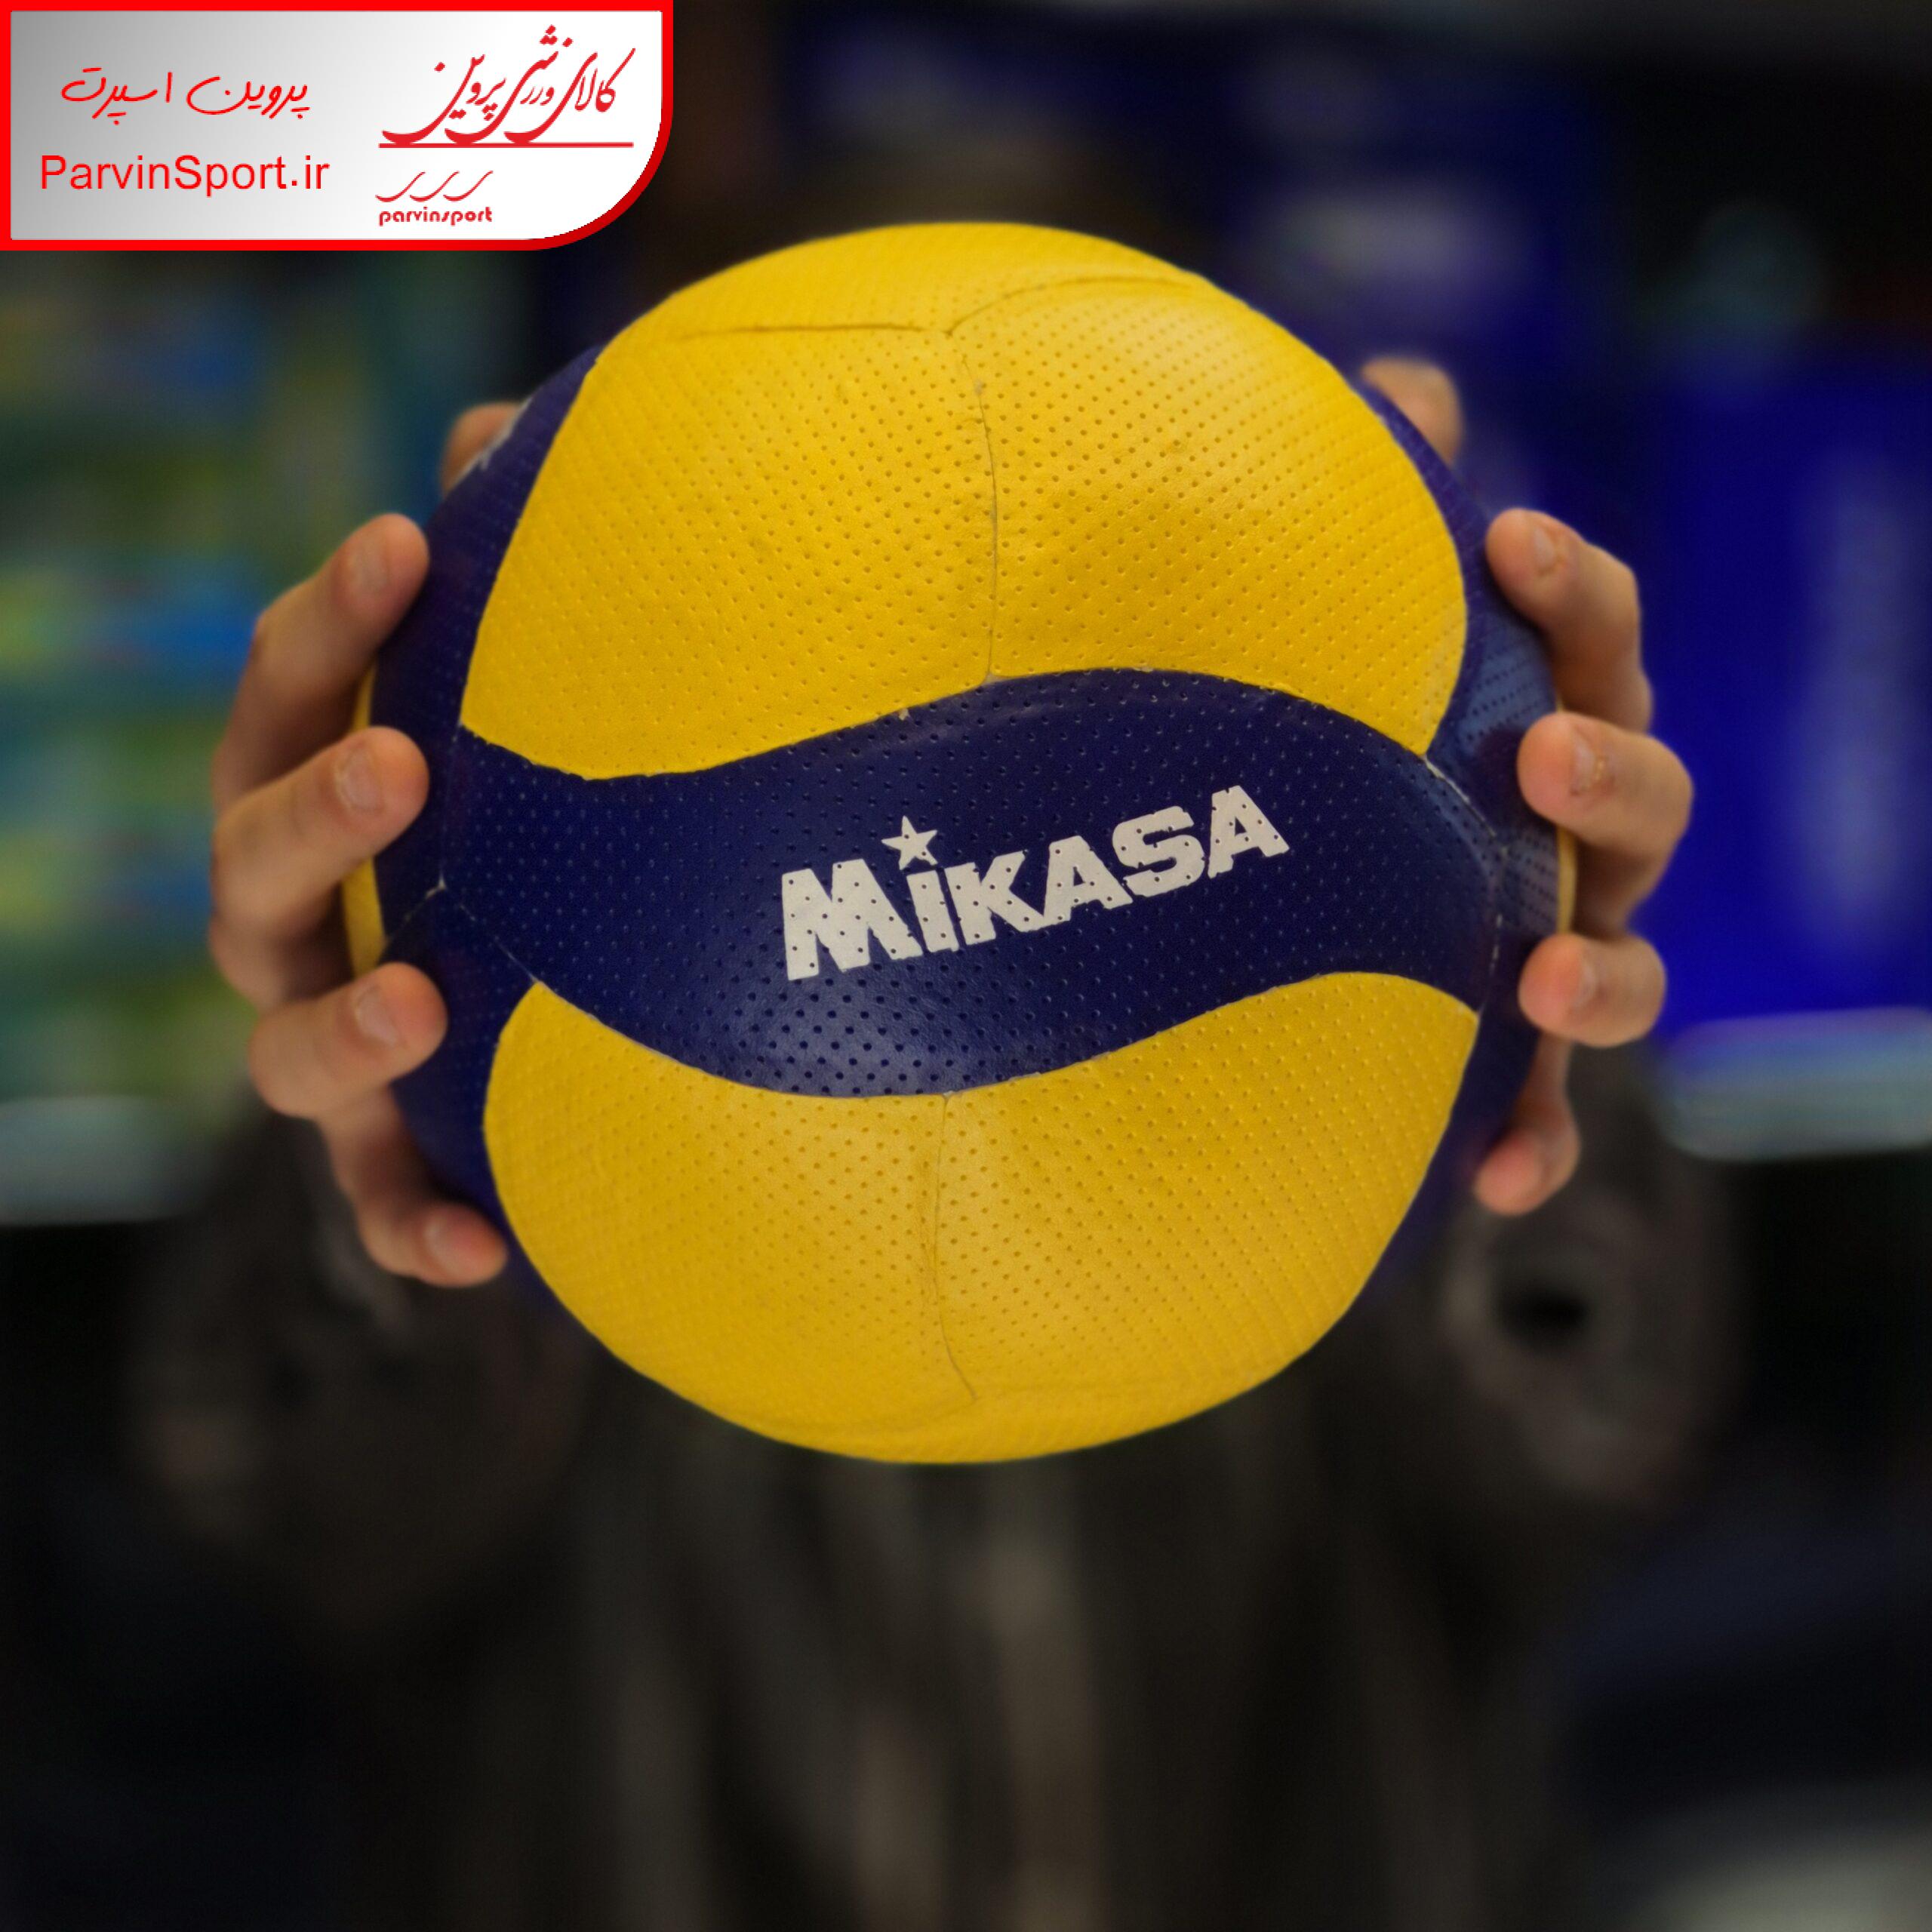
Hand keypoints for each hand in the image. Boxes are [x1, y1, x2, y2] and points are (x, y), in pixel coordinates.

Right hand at [208, 405, 517, 1284]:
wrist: (539, 995)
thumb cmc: (532, 805)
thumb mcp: (542, 692)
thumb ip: (527, 571)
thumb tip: (516, 433)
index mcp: (320, 788)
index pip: (288, 691)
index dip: (331, 620)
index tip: (406, 542)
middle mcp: (300, 917)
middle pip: (254, 865)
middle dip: (313, 813)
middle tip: (402, 764)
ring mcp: (332, 1034)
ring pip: (287, 1044)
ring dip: (342, 1029)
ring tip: (424, 1003)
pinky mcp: (387, 1143)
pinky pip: (375, 1200)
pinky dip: (406, 1225)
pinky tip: (482, 1254)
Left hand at [1363, 359, 1690, 1216]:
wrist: (1252, 914)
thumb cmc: (1315, 748)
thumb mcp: (1330, 637)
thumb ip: (1370, 514)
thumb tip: (1405, 389)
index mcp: (1539, 723)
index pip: (1593, 644)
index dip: (1575, 591)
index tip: (1510, 542)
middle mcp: (1565, 844)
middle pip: (1645, 803)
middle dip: (1613, 775)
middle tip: (1543, 756)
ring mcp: (1547, 956)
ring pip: (1624, 971)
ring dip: (1602, 977)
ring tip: (1540, 978)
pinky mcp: (1501, 1068)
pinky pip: (1545, 1118)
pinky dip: (1535, 1146)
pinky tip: (1490, 1184)